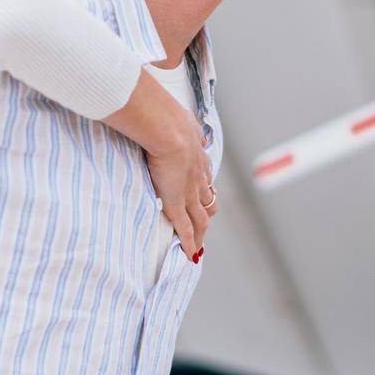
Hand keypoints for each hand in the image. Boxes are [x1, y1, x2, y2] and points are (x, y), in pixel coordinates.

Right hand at [144, 114, 215, 262]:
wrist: (167, 131)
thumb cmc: (167, 120)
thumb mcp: (181, 120)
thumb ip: (183, 123)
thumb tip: (183, 119)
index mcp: (197, 157)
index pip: (203, 178)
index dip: (203, 188)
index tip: (203, 195)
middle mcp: (198, 178)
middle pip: (207, 201)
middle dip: (206, 212)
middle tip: (204, 222)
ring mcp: (189, 193)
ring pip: (201, 219)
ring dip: (201, 231)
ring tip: (200, 243)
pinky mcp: (177, 205)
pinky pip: (186, 230)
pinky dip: (190, 244)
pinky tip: (190, 255)